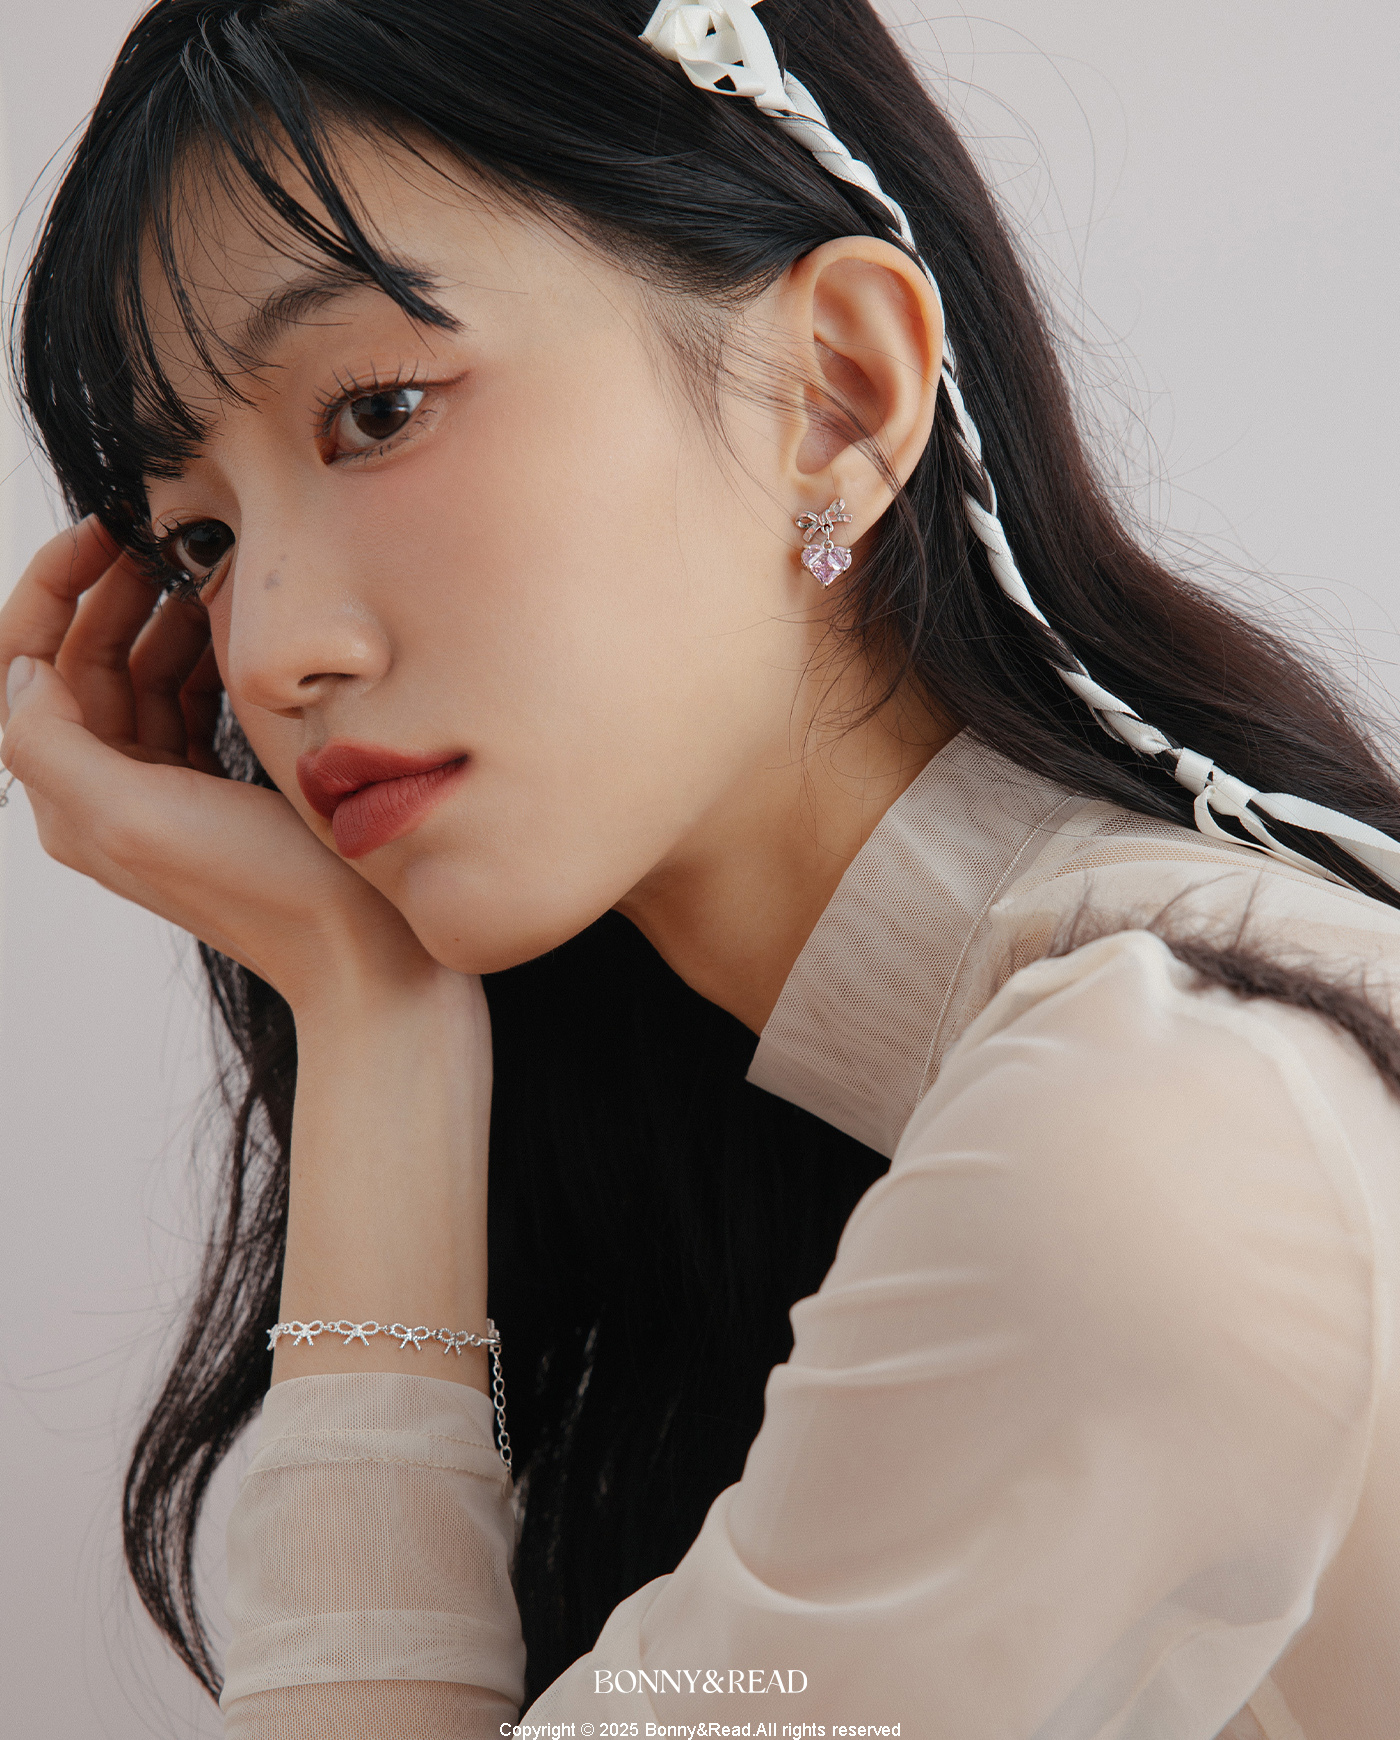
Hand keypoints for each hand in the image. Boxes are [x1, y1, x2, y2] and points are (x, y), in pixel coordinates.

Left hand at [0, 517, 435, 1012]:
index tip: (102, 533)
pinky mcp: (222, 792)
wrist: (362, 957)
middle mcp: (108, 793)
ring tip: (213, 571)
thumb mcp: (129, 815)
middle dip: (113, 593)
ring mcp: (167, 791)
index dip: (47, 589)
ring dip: (167, 618)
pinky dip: (208, 657)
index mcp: (71, 797)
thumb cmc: (259, 891)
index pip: (24, 667)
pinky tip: (242, 629)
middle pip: (84, 663)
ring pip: (143, 676)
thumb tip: (20, 667)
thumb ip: (51, 742)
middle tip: (165, 539)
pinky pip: (194, 704)